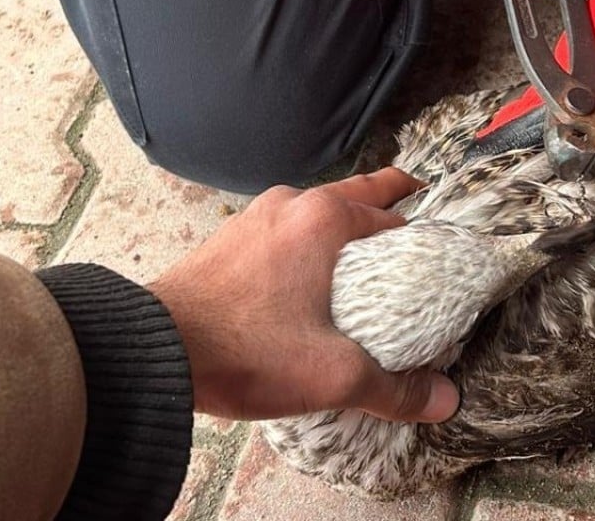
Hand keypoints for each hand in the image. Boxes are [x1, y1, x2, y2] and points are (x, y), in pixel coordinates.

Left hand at [149, 168, 459, 421]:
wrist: (152, 352)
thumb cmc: (240, 349)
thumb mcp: (332, 373)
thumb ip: (395, 387)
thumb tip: (443, 399)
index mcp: (324, 218)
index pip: (396, 216)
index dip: (424, 237)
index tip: (440, 254)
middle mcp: (291, 205)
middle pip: (359, 195)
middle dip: (391, 209)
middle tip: (416, 234)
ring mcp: (256, 218)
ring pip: (319, 213)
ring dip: (346, 229)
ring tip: (367, 263)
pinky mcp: (231, 241)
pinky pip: (286, 232)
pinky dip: (309, 246)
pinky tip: (312, 283)